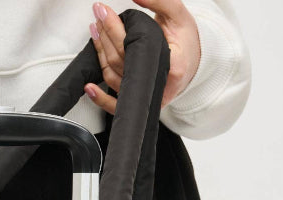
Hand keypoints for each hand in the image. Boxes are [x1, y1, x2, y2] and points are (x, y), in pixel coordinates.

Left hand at [85, 1, 201, 113]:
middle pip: (121, 60)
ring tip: (95, 33)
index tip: (104, 12)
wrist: (193, 64)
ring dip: (100, 54)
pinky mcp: (139, 102)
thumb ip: (159, 2)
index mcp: (173, 64)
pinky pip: (115, 105)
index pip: (134, 45)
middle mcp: (158, 84)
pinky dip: (100, 98)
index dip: (114, 28)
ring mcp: (147, 96)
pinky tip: (89, 88)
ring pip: (114, 77)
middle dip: (105, 36)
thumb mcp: (179, 16)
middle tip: (98, 16)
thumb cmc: (187, 42)